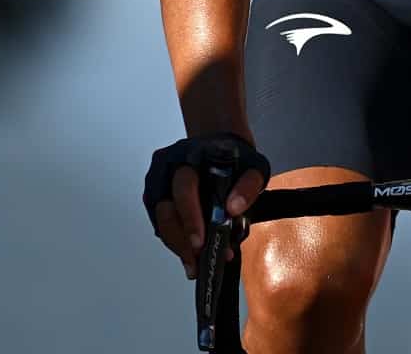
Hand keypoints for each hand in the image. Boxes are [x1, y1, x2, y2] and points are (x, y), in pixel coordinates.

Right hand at [143, 133, 269, 278]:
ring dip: (178, 246)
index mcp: (189, 155)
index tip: (200, 242)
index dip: (190, 217)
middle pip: (166, 210)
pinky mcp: (157, 199)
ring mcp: (158, 184)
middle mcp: (167, 169)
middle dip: (181, 239)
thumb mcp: (253, 167)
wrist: (220, 146)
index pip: (184, 187)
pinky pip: (162, 224)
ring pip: (161, 221)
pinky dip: (176, 242)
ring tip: (196, 264)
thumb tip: (233, 209)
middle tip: (198, 259)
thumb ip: (248, 186)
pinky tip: (190, 256)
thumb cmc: (235, 158)